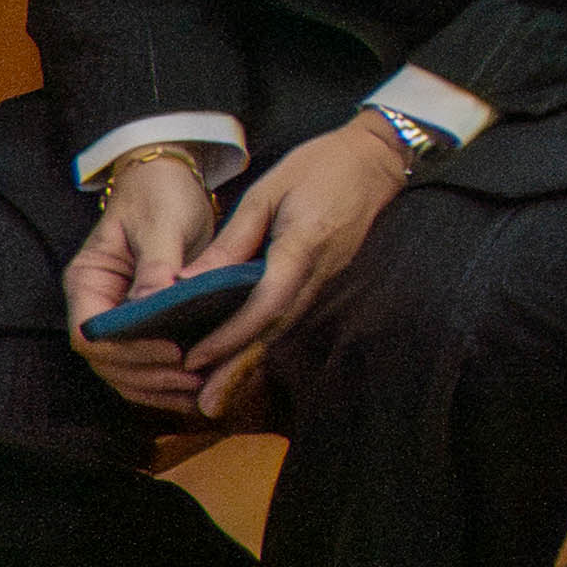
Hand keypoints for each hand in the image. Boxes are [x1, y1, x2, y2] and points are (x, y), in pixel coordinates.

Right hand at [60, 151, 226, 416]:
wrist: (169, 181)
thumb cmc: (160, 194)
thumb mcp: (161, 223)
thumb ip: (157, 266)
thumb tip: (151, 305)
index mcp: (89, 280)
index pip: (90, 334)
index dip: (128, 352)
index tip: (173, 352)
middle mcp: (97, 304)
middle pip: (106, 362)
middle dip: (147, 376)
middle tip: (195, 380)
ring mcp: (119, 317)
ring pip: (124, 372)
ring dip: (158, 388)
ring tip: (201, 390)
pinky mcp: (145, 324)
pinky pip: (146, 364)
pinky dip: (166, 382)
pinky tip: (199, 388)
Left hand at [166, 117, 420, 416]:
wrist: (378, 159)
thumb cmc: (319, 166)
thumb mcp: (267, 192)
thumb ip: (233, 241)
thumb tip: (189, 281)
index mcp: (303, 246)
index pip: (265, 303)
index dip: (231, 334)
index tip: (196, 357)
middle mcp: (320, 273)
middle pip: (275, 331)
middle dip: (238, 370)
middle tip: (205, 406)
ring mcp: (329, 279)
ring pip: (284, 329)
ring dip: (250, 363)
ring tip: (216, 393)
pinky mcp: (328, 278)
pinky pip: (292, 316)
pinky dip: (265, 340)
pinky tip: (243, 355)